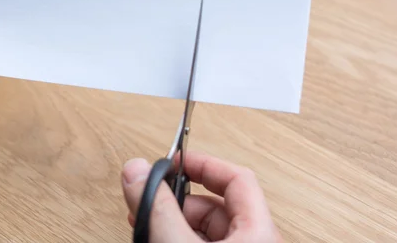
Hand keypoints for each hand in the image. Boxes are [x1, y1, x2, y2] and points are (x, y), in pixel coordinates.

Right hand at [121, 152, 281, 241]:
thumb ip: (158, 209)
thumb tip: (138, 172)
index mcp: (258, 233)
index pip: (238, 179)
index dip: (205, 164)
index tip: (175, 161)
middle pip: (215, 205)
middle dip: (178, 198)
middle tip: (151, 197)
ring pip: (202, 229)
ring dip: (171, 220)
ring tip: (144, 221)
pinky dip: (173, 238)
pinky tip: (152, 239)